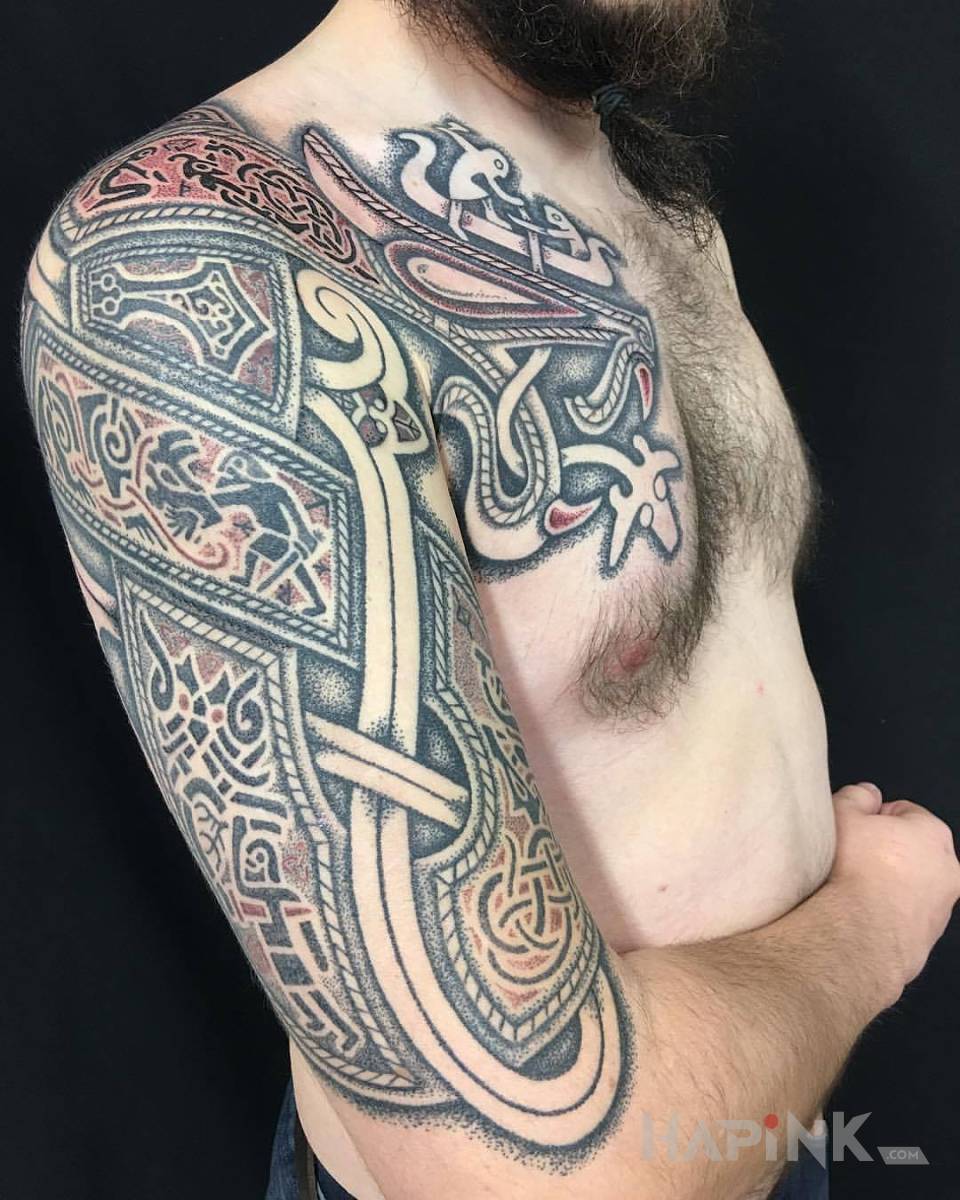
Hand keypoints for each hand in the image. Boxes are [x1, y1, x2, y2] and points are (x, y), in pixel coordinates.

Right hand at [829, 783, 959, 1002]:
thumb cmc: (856, 868)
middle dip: (885, 851)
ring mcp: (943, 906)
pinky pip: (906, 914)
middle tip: (852, 857)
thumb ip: (856, 796)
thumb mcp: (843, 814)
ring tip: (855, 888)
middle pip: (911, 849)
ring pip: (912, 884)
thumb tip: (867, 794)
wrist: (862, 932)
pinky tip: (863, 913)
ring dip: (889, 883)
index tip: (853, 830)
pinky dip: (889, 911)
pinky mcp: (930, 937)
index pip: (902, 811)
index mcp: (933, 832)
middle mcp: (949, 868)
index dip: (873, 818)